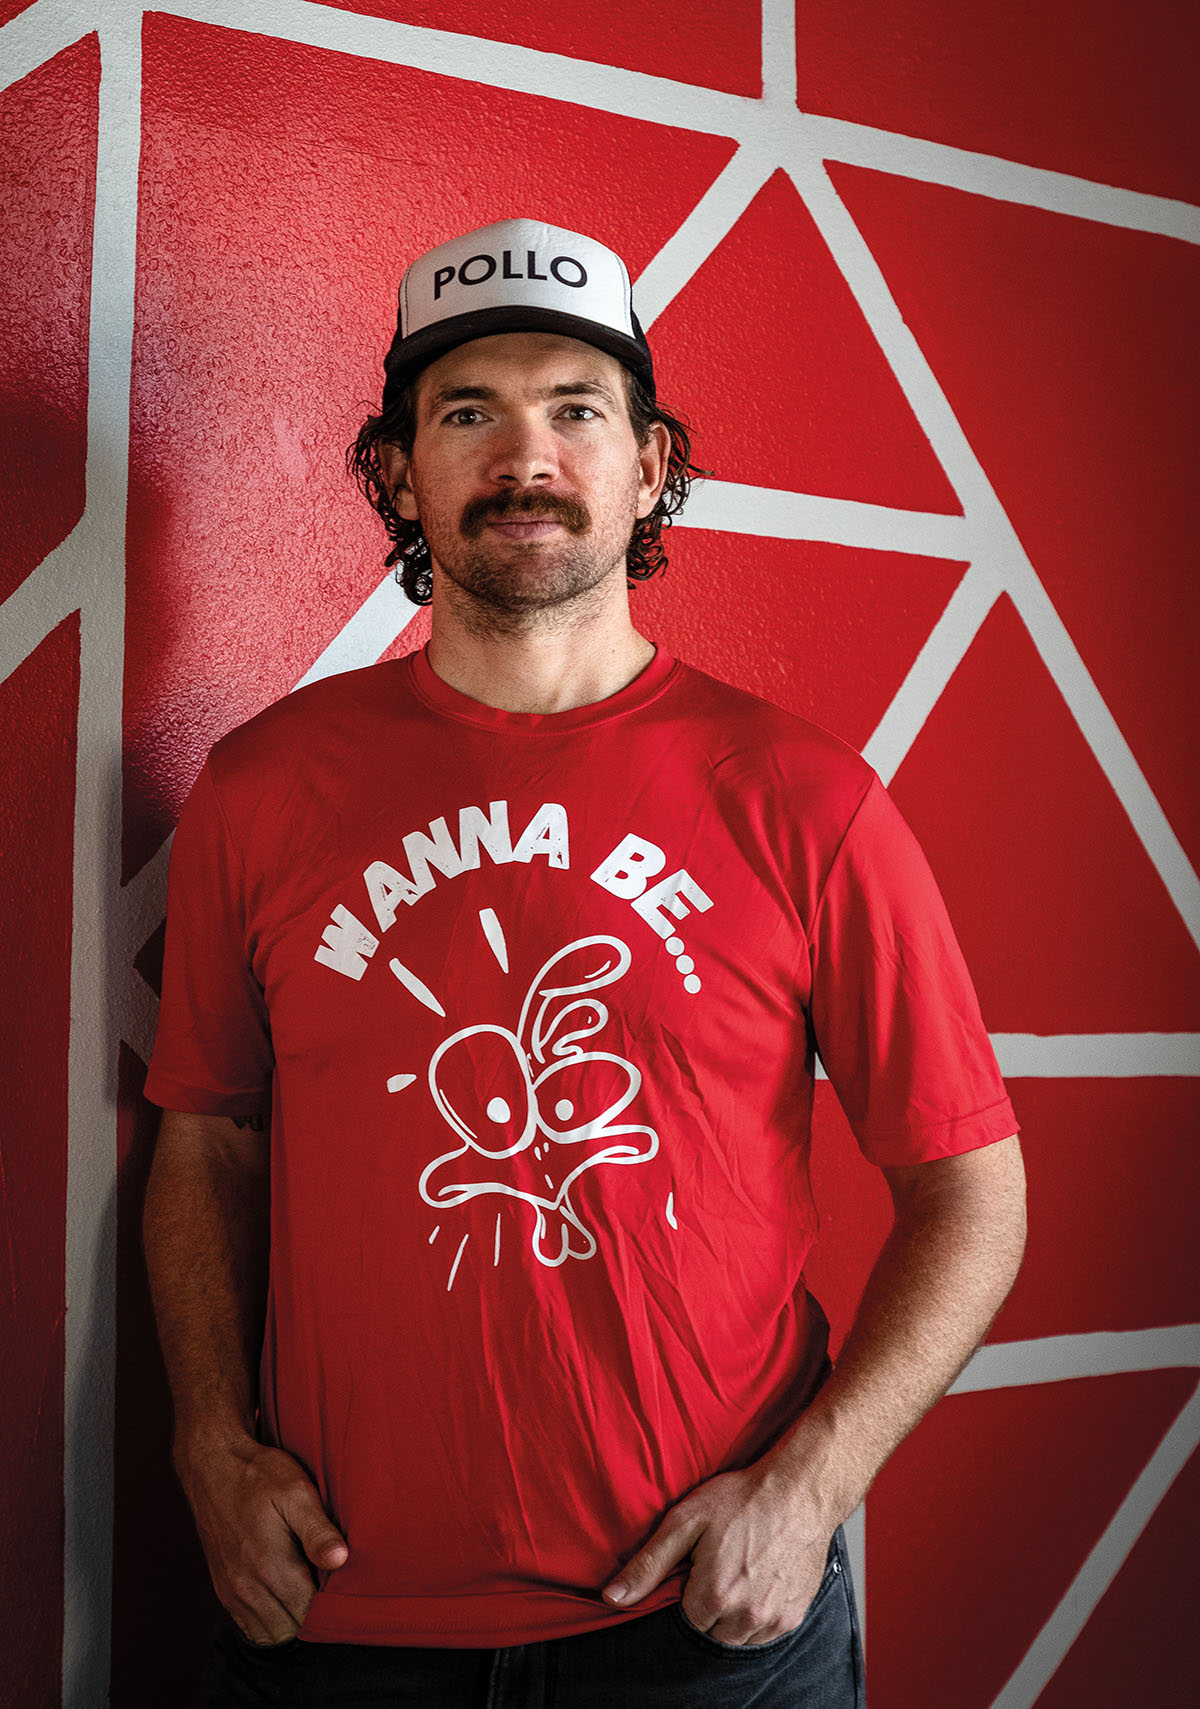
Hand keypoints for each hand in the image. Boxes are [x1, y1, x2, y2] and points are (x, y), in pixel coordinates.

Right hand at [178, 1433, 348, 1644]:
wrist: (212, 1467)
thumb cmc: (258, 1476)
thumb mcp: (296, 1492)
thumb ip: (318, 1530)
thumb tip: (341, 1560)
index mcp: (271, 1566)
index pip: (312, 1613)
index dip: (332, 1603)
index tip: (342, 1583)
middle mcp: (248, 1588)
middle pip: (293, 1628)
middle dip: (314, 1614)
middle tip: (326, 1582)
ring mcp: (232, 1592)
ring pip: (272, 1634)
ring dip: (292, 1620)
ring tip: (306, 1585)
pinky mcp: (224, 1591)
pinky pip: (251, 1627)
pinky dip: (270, 1620)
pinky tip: (284, 1592)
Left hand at [602, 1465, 830, 1645]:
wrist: (800, 1491)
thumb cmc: (742, 1499)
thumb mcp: (686, 1520)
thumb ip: (649, 1563)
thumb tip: (612, 1597)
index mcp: (714, 1595)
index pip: (686, 1619)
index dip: (689, 1591)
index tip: (698, 1566)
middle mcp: (745, 1616)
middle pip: (712, 1631)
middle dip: (710, 1605)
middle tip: (719, 1564)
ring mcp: (773, 1619)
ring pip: (739, 1637)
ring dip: (734, 1614)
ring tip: (739, 1571)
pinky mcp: (794, 1614)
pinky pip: (767, 1633)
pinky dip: (759, 1615)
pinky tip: (759, 1579)